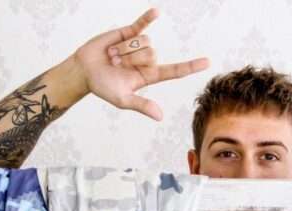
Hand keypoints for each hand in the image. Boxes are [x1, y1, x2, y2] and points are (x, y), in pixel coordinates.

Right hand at [72, 8, 209, 120]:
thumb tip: (160, 116)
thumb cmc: (102, 87)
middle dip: (132, 59)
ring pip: (143, 41)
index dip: (190, 66)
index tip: (207, 62)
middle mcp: (146, 60)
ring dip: (124, 50)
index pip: (173, 71)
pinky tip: (156, 12)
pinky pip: (141, 24)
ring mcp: (138, 45)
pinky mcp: (127, 32)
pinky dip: (148, 18)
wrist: (84, 70)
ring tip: (112, 56)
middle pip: (152, 54)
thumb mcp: (122, 99)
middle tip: (116, 66)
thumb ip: (141, 105)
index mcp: (148, 76)